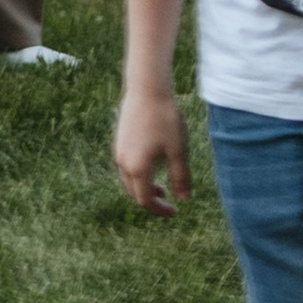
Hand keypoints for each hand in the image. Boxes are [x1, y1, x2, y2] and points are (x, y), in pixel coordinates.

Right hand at [113, 88, 190, 214]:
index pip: (146, 201)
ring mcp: (119, 153)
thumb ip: (181, 177)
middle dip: (152, 202)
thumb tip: (184, 199)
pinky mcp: (119, 142)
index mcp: (138, 169)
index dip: (160, 210)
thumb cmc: (166, 120)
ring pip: (129, 181)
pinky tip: (153, 166)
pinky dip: (139, 176)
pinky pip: (126, 168)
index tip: (176, 211)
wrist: (147, 90)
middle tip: (169, 202)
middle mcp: (123, 164)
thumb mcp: (178, 151)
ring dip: (144, 188)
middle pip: (134, 194)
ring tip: (162, 187)